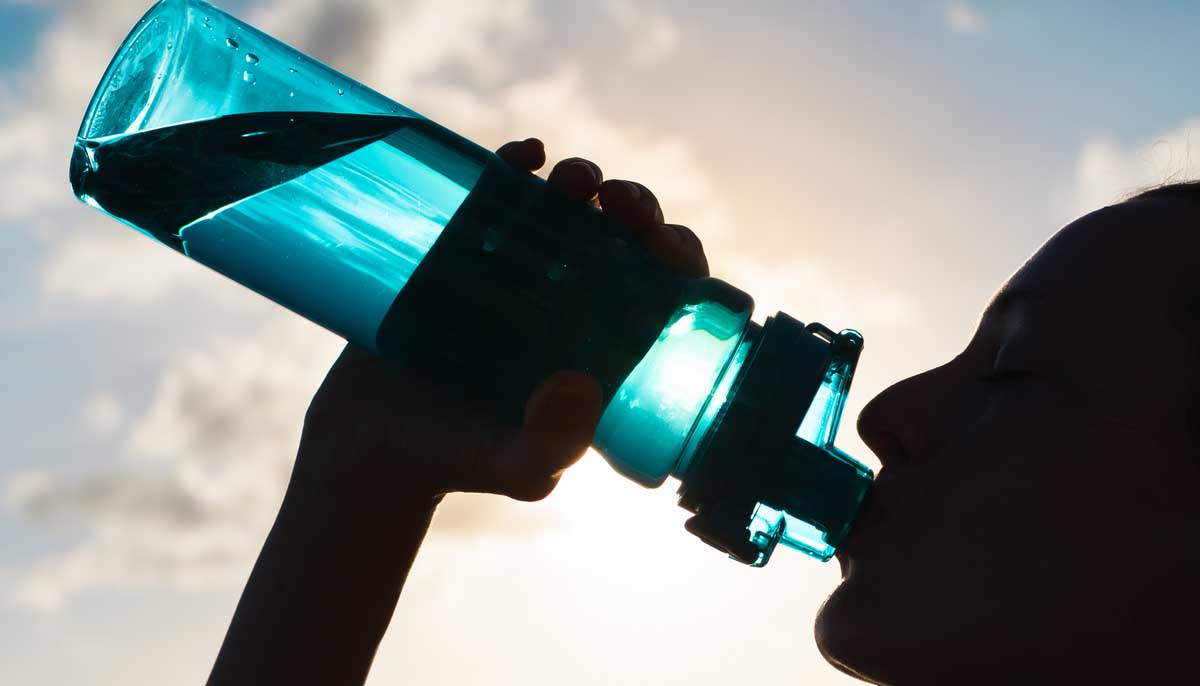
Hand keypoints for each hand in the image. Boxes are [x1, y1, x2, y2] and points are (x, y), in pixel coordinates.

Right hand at [297, 138, 709, 505]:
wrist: (370, 443)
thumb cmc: (459, 463)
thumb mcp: (517, 468)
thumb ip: (552, 444)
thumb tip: (583, 385)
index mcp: (606, 347)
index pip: (667, 292)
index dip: (679, 260)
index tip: (665, 247)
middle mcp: (571, 302)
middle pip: (625, 239)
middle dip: (638, 209)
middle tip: (622, 206)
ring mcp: (518, 270)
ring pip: (569, 207)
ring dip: (584, 179)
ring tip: (574, 180)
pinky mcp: (465, 247)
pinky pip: (501, 193)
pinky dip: (518, 162)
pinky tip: (527, 154)